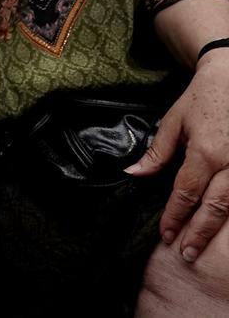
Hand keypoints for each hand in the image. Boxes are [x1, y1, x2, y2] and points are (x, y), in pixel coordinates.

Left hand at [129, 55, 228, 261]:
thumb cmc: (202, 98)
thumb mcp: (174, 122)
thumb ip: (157, 153)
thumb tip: (134, 174)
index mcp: (205, 153)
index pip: (185, 194)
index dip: (174, 217)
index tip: (165, 235)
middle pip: (213, 208)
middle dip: (197, 232)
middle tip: (185, 254)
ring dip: (216, 228)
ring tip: (201, 245)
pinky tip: (225, 226)